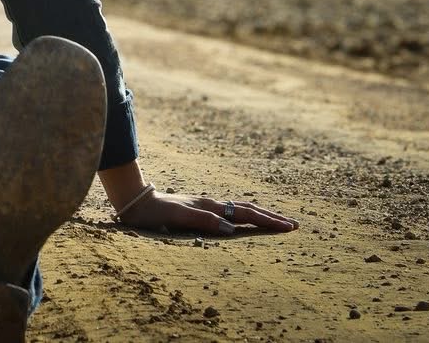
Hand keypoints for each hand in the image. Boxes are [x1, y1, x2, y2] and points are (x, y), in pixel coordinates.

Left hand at [117, 188, 297, 234]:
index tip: (289, 227)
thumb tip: (232, 228)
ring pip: (240, 209)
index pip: (246, 214)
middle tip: (293, 225)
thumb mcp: (178, 218)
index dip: (268, 221)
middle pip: (248, 209)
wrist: (135, 201)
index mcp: (210, 206)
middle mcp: (211, 204)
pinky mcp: (199, 209)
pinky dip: (245, 216)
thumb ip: (204, 221)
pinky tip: (245, 220)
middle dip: (271, 217)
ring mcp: (206, 205)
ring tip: (276, 222)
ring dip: (260, 216)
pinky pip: (229, 212)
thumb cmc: (154, 213)